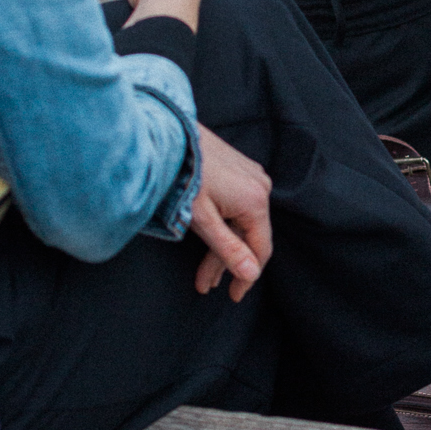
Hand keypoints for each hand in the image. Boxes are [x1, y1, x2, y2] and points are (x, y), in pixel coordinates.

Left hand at [190, 124, 271, 300]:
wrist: (169, 133)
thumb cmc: (182, 175)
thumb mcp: (202, 220)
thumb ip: (228, 249)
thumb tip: (252, 274)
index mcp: (256, 201)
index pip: (261, 250)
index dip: (246, 276)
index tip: (233, 296)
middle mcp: (261, 187)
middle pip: (248, 236)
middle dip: (225, 263)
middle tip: (205, 285)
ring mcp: (252, 176)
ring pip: (242, 222)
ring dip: (223, 246)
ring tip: (203, 270)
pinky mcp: (240, 169)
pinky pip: (239, 206)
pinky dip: (225, 225)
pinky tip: (211, 238)